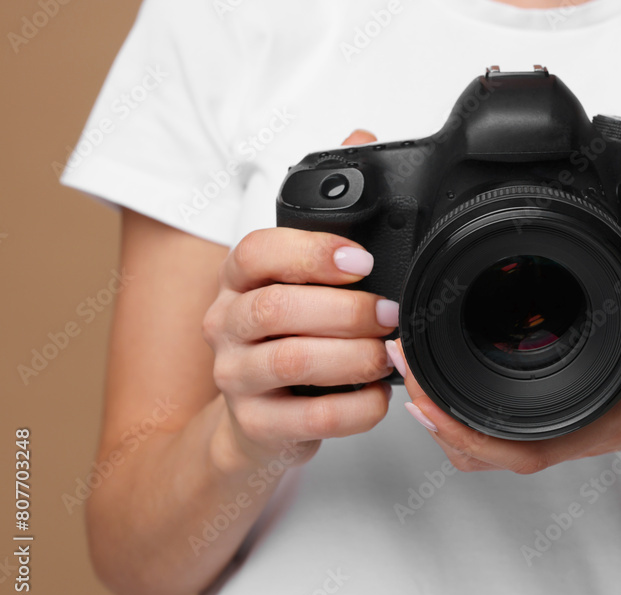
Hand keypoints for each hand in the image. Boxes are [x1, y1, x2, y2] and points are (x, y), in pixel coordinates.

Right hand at [202, 130, 397, 467]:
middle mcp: (227, 323)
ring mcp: (236, 378)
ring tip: (387, 354)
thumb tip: (359, 136)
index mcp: (239, 279)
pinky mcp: (256, 427)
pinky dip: (356, 407)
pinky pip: (311, 419)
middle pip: (277, 309)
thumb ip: (328, 216)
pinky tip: (378, 396)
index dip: (311, 253)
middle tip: (390, 315)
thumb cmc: (287, 338)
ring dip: (354, 356)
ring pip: (294, 362)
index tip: (363, 261)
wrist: (253, 422)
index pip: (257, 252)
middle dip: (346, 311)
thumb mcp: (298, 277)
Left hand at [386, 222, 620, 472]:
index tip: (419, 393)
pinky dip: (463, 410)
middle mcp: (564, 427)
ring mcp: (556, 424)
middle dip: (432, 408)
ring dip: (442, 410)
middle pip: (479, 445)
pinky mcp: (554, 412)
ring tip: (410, 363)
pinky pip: (497, 426)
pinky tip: (447, 374)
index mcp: (590, 416)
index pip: (512, 447)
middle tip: (399, 355)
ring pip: (482, 440)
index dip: (458, 428)